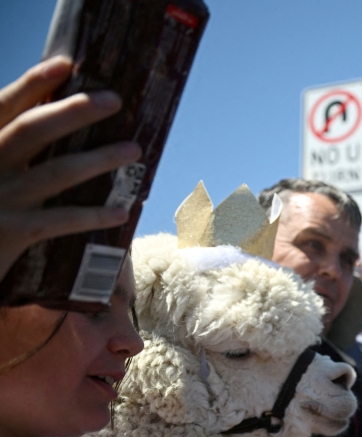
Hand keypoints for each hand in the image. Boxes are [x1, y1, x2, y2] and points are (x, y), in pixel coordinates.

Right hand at [0, 57, 140, 281]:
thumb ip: (13, 152)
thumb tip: (60, 123)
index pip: (3, 106)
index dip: (33, 84)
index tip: (67, 64)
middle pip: (32, 130)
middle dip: (75, 111)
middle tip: (115, 101)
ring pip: (55, 173)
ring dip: (99, 159)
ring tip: (134, 150)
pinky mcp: (10, 234)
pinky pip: (59, 221)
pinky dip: (93, 215)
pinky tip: (122, 211)